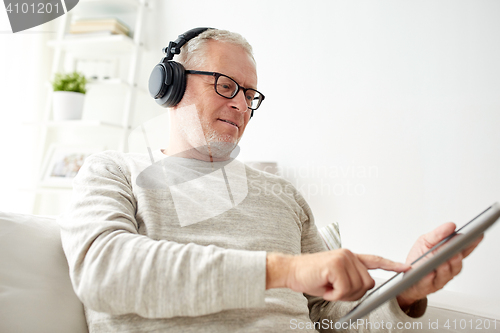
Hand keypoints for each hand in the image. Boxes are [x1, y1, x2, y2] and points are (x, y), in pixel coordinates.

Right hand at [266, 249, 409, 301]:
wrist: (289, 270)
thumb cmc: (310, 276)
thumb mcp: (335, 279)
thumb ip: (351, 279)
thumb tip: (363, 288)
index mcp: (350, 257)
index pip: (375, 260)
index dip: (392, 265)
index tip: (406, 268)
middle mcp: (349, 255)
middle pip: (368, 284)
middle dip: (352, 294)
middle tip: (334, 290)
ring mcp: (343, 258)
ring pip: (357, 288)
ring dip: (341, 295)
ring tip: (328, 286)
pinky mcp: (336, 264)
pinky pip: (344, 290)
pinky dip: (334, 295)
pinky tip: (324, 287)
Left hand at [396, 222, 482, 309]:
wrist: (407, 277)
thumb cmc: (419, 258)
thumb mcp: (426, 241)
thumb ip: (438, 234)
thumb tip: (451, 226)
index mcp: (449, 256)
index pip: (463, 250)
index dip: (471, 244)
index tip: (477, 236)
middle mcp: (447, 268)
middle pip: (457, 264)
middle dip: (457, 257)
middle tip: (457, 251)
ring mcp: (439, 278)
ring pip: (446, 274)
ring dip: (445, 267)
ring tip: (443, 261)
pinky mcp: (428, 286)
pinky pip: (429, 282)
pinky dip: (429, 278)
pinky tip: (429, 272)